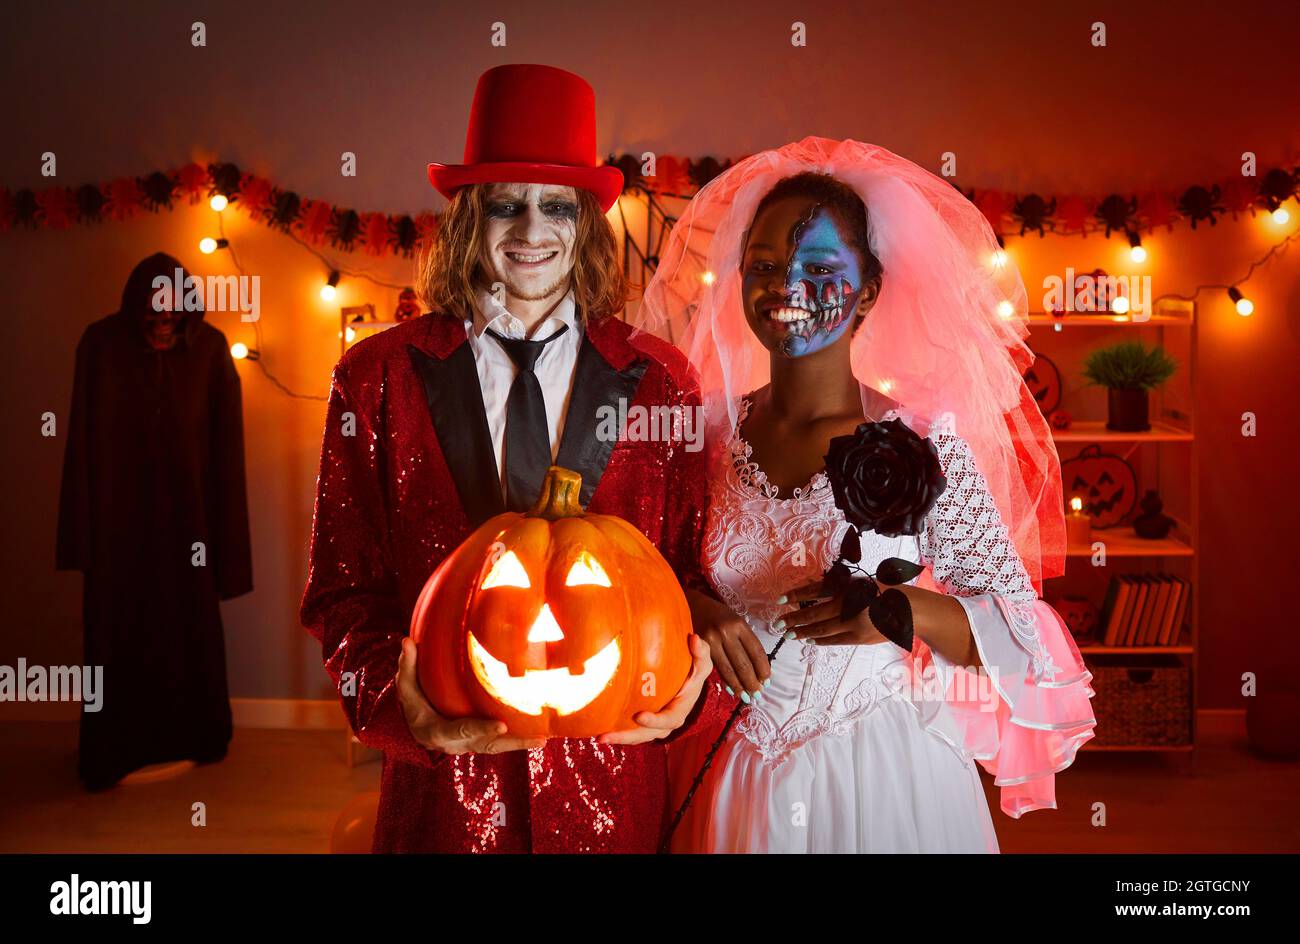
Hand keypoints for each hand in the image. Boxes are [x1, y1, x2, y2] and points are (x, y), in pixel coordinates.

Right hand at [396, 637, 546, 754]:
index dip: (480, 728)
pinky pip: (500, 744)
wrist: (418, 728)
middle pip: (486, 745)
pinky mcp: (479, 743)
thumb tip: (407, 641)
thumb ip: (407, 666)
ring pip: (496, 748)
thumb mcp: (406, 687)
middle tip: (536, 738)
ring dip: (520, 745)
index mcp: (436, 731)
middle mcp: (455, 744)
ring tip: (542, 740)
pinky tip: (539, 736)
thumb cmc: (413, 703)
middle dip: (511, 742)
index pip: (460, 731)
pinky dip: (518, 742)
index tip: (502, 724)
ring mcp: (469, 745)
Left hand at [598, 635, 713, 744]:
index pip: (668, 720)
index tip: (639, 715)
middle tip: (605, 736)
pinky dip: (615, 730)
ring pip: (635, 736)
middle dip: (626, 736)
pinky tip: (596, 727)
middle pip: (646, 734)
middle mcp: (665, 723)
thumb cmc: (694, 672)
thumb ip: (701, 652)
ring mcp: (653, 725)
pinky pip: (629, 729)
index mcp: (679, 711)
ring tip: (598, 737)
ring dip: (617, 737)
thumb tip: (693, 639)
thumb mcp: (702, 662)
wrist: (686, 682)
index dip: (655, 721)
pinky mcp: (642, 722)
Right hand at [687, 589, 768, 701]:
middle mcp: (726, 632)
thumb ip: (744, 641)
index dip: (763, 668)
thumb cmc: (716, 615)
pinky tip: (732, 689)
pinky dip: (726, 681)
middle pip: (743, 664)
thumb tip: (757, 669)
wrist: (690, 605)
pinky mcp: (699, 648)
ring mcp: (711, 640)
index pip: (756, 651)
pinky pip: (716, 668)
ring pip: (729, 670)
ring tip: (747, 696)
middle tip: (758, 694)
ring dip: (740, 686)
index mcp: (739, 624)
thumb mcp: (734, 621)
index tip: (767, 681)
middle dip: (752, 682)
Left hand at [782, 578, 889, 645]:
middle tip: (778, 623)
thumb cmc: (885, 591)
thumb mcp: (861, 582)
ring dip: (803, 632)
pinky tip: (809, 640)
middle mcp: (850, 604)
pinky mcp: (860, 638)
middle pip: (815, 614)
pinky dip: (820, 640)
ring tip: (789, 634)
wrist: (911, 610)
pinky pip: (835, 640)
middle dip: (793, 619)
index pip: (816, 590)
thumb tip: (813, 592)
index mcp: (849, 586)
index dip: (796, 595)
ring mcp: (854, 623)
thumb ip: (839, 587)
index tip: (780, 598)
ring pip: (822, 630)